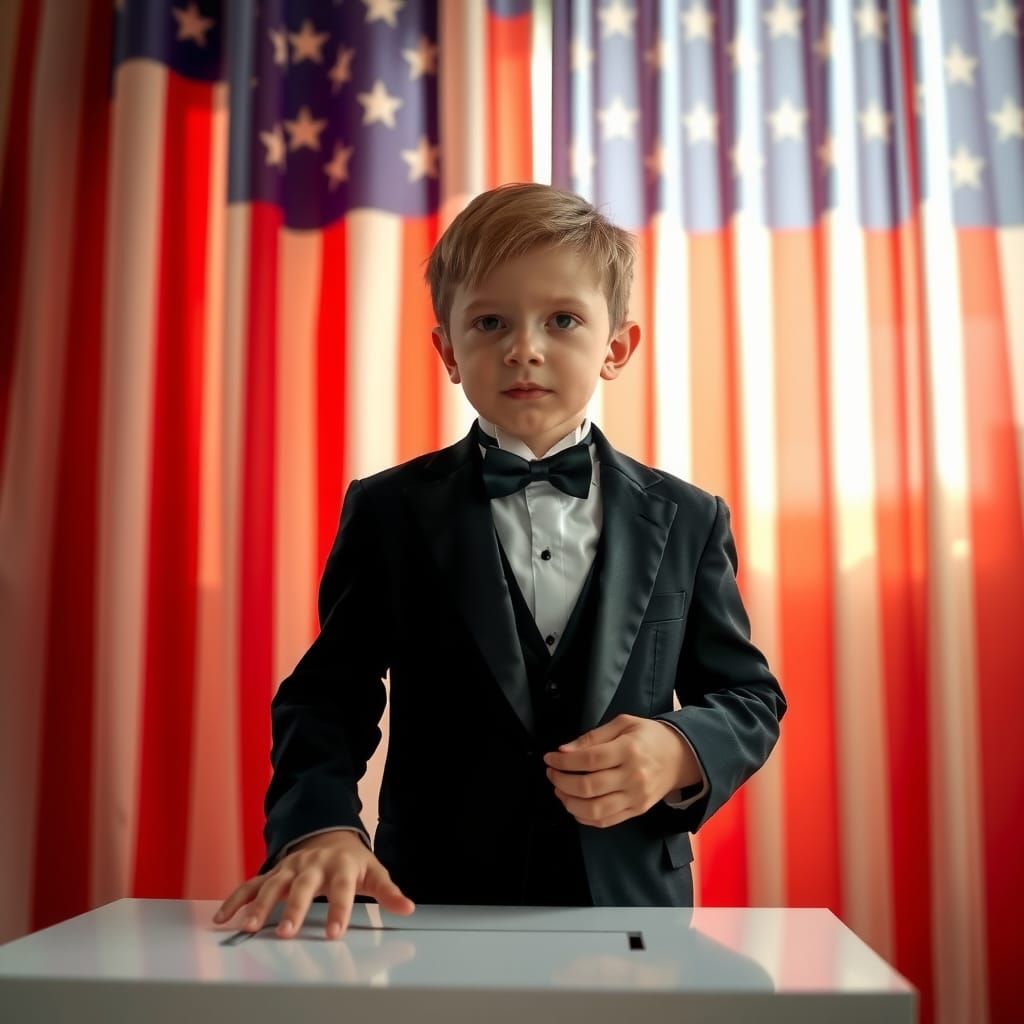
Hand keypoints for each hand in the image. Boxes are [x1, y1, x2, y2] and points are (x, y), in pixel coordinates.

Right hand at [212, 830, 414, 939]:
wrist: (329, 834)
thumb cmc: (352, 861)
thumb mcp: (373, 872)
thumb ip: (388, 892)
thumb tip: (408, 908)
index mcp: (340, 866)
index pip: (341, 889)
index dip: (338, 910)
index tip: (334, 934)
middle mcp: (312, 865)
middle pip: (303, 887)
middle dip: (294, 910)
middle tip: (287, 934)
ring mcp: (290, 867)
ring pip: (272, 885)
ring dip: (260, 906)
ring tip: (250, 928)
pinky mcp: (273, 872)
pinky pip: (251, 885)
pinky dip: (236, 900)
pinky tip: (223, 918)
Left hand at [543, 714, 701, 828]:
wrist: (680, 757)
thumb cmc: (649, 736)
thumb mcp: (623, 724)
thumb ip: (592, 736)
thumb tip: (564, 750)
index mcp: (629, 750)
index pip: (589, 759)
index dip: (564, 761)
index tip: (550, 758)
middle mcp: (633, 776)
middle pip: (588, 786)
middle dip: (561, 781)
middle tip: (551, 773)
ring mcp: (635, 797)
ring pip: (594, 809)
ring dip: (569, 802)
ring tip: (559, 789)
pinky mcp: (636, 811)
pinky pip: (605, 821)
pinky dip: (584, 817)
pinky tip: (574, 804)